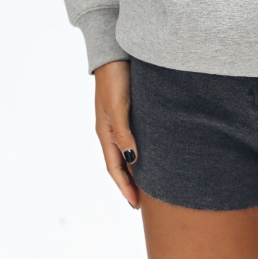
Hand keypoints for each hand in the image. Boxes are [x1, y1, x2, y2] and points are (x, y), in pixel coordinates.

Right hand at [94, 60, 140, 208]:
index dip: (125, 187)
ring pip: (128, 152)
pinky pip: (134, 138)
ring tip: (150, 183)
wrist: (115, 53)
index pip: (114, 168)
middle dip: (130, 183)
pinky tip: (152, 153)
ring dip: (136, 169)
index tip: (136, 205)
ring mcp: (119, 121)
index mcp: (105, 133)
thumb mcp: (118, 107)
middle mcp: (111, 130)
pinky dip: (141, 151)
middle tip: (144, 201)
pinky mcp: (129, 111)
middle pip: (120, 164)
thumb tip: (132, 159)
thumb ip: (124, 132)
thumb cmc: (115, 79)